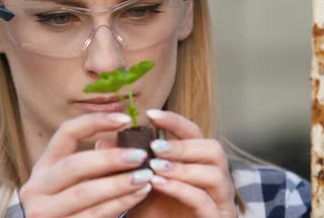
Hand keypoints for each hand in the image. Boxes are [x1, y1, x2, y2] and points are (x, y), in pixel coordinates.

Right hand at [19, 113, 153, 217]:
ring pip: (84, 192)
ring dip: (119, 183)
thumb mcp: (70, 182)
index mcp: (42, 167)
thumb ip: (92, 164)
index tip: (125, 119)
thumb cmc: (66, 206)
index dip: (95, 122)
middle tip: (140, 155)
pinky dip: (120, 203)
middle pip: (73, 166)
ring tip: (146, 176)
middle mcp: (37, 188)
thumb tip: (123, 142)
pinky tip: (139, 195)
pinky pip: (94, 215)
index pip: (66, 133)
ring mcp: (45, 212)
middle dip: (109, 159)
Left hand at [97, 109, 237, 217]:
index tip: (150, 114)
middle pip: (213, 149)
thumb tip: (102, 141)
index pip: (194, 133)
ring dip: (181, 167)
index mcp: (198, 163)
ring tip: (155, 167)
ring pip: (214, 174)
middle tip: (155, 147)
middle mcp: (215, 178)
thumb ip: (124, 163)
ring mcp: (220, 201)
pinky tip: (157, 184)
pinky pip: (204, 201)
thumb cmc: (152, 213)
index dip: (174, 121)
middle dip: (182, 146)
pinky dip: (180, 189)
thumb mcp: (136, 184)